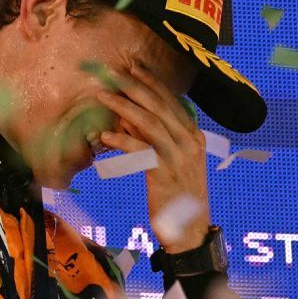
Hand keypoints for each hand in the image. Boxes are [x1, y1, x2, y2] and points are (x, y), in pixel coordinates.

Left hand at [96, 65, 211, 252]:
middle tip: (113, 74)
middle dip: (135, 87)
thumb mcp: (172, 162)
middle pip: (159, 106)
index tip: (133, 68)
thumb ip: (155, 140)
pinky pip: (141, 150)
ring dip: (124, 108)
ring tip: (104, 97)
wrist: (190, 230)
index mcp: (193, 136)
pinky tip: (105, 137)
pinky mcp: (165, 173)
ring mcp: (179, 157)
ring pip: (150, 123)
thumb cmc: (177, 196)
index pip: (171, 102)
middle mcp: (189, 142)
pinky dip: (122, 141)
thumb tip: (129, 120)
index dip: (151, 83)